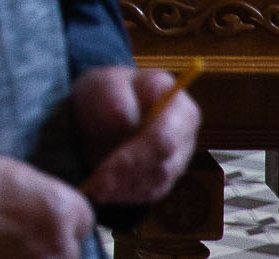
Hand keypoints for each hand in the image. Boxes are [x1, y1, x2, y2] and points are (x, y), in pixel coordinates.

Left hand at [72, 65, 199, 207]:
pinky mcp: (164, 177)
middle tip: (97, 186)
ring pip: (155, 182)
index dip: (137, 156)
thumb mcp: (102, 84)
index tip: (108, 168)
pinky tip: (103, 192)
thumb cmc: (106, 93)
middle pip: (163, 165)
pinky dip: (124, 195)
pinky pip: (148, 193)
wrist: (101, 108)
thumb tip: (124, 118)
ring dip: (124, 188)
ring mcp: (178, 158)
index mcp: (177, 104)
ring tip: (94, 188)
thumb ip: (113, 96)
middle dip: (127, 176)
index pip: (165, 138)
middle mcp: (184, 135)